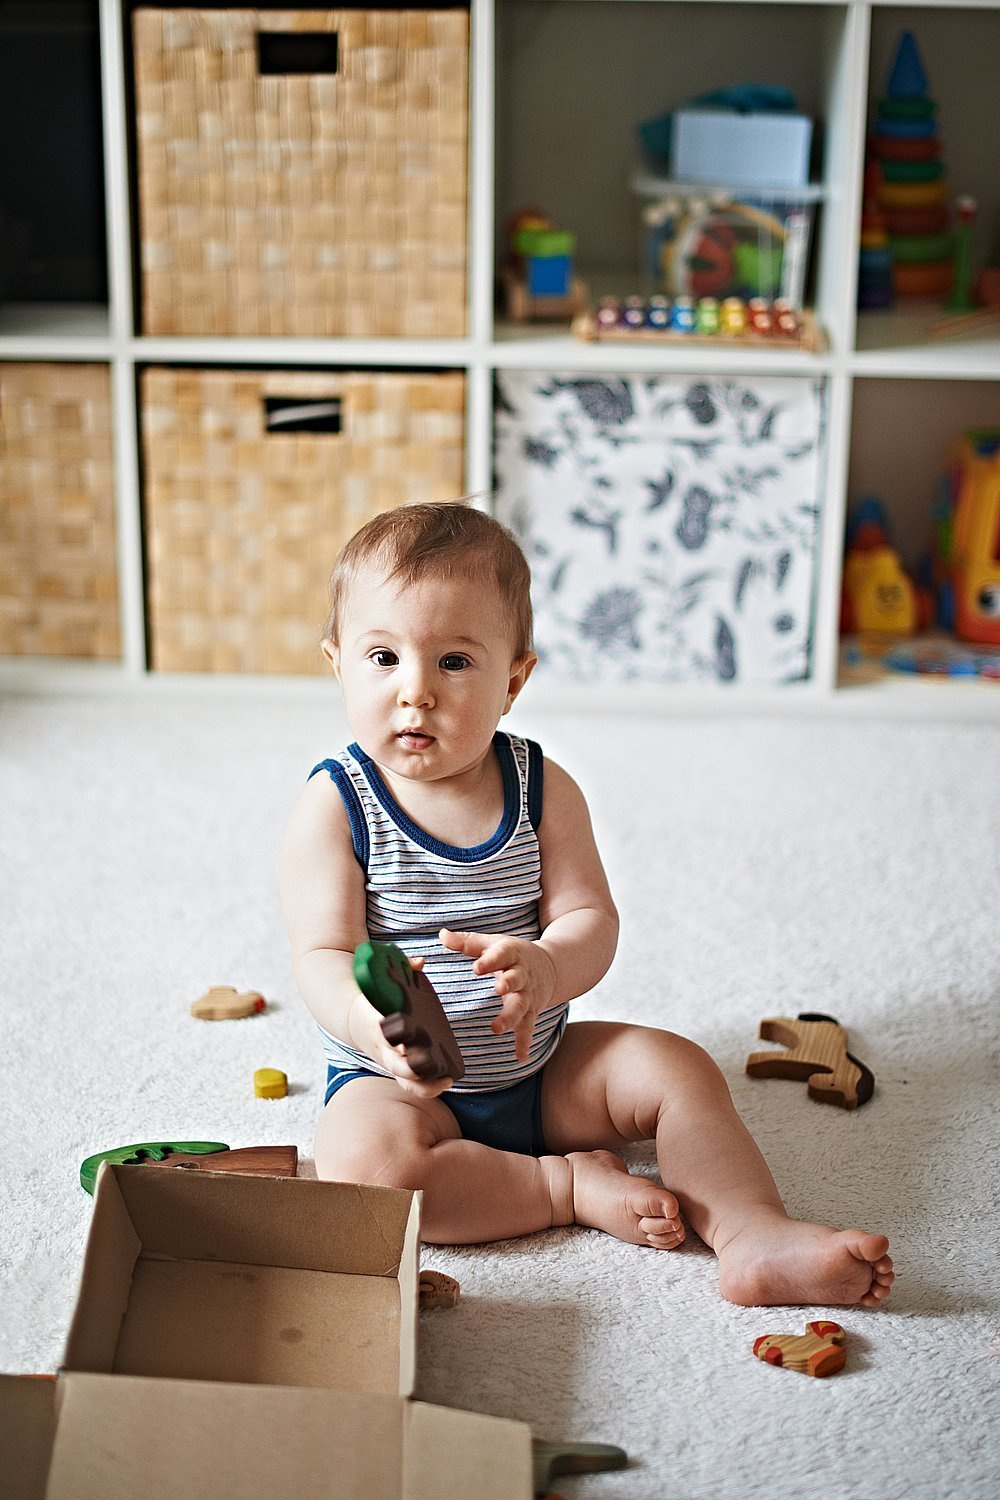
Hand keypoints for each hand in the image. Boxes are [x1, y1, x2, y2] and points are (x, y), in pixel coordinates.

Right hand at [349, 961, 452, 1099]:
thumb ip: (400, 969)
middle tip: (435, 1066)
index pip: (383, 1033)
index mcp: (375, 1023)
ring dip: (425, 1085)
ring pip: (405, 1082)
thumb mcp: (379, 980)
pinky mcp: (398, 1068)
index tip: (409, 1036)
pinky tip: (448, 1079)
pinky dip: (428, 1086)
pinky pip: (412, 1083)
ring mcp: (389, 1060)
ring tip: (448, 1079)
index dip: (396, 1036)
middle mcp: (382, 1047)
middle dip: (414, 1069)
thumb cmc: (374, 997)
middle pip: (396, 1066)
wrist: (352, 1018)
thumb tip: (420, 961)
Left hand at [439, 928, 555, 1061]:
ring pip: (522, 1006)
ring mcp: (528, 995)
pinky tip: (520, 1056)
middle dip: (509, 984)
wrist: (550, 967)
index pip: (501, 955)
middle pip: (516, 979)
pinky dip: (525, 1041)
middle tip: (499, 989)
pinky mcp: (532, 1012)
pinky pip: (528, 1027)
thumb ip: (467, 942)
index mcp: (511, 954)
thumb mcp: (493, 943)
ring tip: (497, 1028)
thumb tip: (442, 935)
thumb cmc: (513, 954)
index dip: (490, 961)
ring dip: (511, 1017)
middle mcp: (522, 975)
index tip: (477, 968)